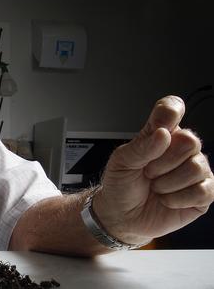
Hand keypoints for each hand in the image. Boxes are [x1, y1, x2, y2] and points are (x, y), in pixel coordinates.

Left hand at [92, 96, 212, 244]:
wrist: (121, 215)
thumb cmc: (121, 185)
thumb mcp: (121, 162)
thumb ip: (142, 146)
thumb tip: (163, 133)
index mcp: (161, 134)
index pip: (173, 109)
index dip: (171, 112)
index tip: (161, 127)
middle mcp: (182, 149)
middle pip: (190, 141)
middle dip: (163, 162)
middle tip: (147, 172)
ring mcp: (195, 171)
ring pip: (197, 168)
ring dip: (168, 183)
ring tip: (155, 187)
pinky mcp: (203, 194)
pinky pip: (203, 191)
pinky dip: (178, 198)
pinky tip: (167, 199)